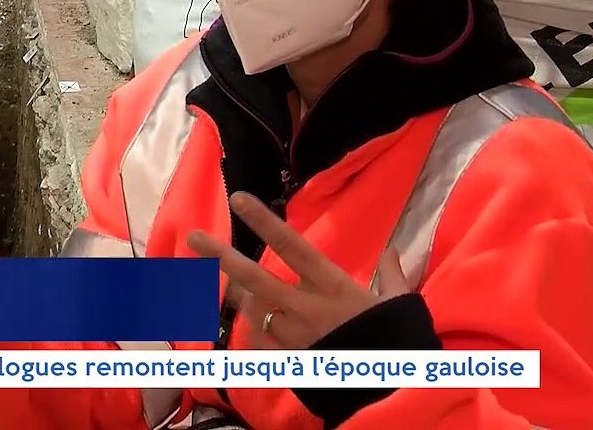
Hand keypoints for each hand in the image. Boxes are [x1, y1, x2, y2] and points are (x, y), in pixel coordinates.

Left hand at [186, 192, 410, 349]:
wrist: (388, 392)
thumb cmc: (396, 343)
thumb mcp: (399, 305)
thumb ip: (391, 276)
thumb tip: (392, 251)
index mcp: (332, 286)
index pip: (292, 247)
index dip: (264, 222)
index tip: (239, 200)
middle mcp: (305, 307)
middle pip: (254, 278)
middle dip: (221, 257)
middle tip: (193, 238)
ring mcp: (292, 336)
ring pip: (251, 307)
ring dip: (239, 293)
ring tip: (232, 284)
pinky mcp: (287, 360)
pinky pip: (258, 338)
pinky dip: (252, 326)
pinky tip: (251, 320)